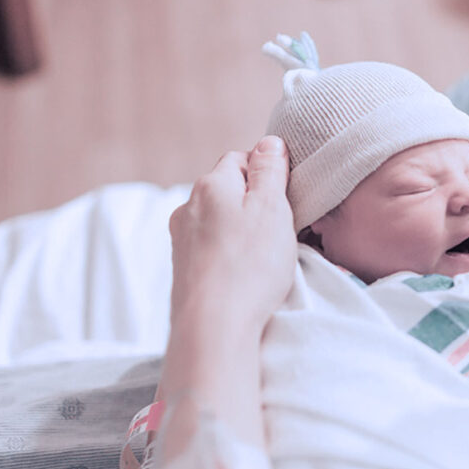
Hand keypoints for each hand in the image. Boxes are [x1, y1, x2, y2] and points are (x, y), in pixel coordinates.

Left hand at [168, 136, 295, 337]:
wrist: (213, 325)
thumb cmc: (250, 265)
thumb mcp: (272, 207)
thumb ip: (270, 171)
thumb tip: (269, 143)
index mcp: (211, 185)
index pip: (241, 159)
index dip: (266, 174)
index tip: (286, 197)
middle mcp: (189, 207)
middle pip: (227, 190)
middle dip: (252, 202)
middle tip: (280, 228)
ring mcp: (182, 240)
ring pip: (218, 221)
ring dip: (240, 230)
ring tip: (263, 256)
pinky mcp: (183, 269)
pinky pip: (211, 248)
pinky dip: (229, 254)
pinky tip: (244, 274)